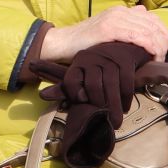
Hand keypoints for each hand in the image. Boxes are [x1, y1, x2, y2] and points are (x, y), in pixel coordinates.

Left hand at [29, 41, 151, 167]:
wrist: (125, 46)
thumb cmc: (99, 67)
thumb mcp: (80, 75)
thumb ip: (63, 87)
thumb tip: (42, 95)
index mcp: (78, 61)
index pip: (70, 81)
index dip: (75, 96)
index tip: (83, 103)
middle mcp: (92, 57)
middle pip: (93, 86)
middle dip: (99, 106)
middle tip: (104, 120)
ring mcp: (110, 58)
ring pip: (111, 86)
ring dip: (115, 108)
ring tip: (116, 122)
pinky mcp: (126, 59)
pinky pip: (126, 83)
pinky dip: (126, 98)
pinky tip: (126, 107)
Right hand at [39, 5, 167, 64]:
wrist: (63, 42)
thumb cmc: (85, 42)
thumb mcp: (108, 32)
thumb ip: (125, 30)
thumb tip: (144, 33)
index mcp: (122, 11)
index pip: (152, 18)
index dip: (164, 32)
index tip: (167, 47)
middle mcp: (120, 11)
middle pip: (153, 23)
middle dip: (164, 41)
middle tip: (166, 55)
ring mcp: (114, 19)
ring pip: (148, 30)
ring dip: (158, 46)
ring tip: (158, 59)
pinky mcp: (109, 29)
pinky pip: (137, 36)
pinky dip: (148, 46)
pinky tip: (151, 55)